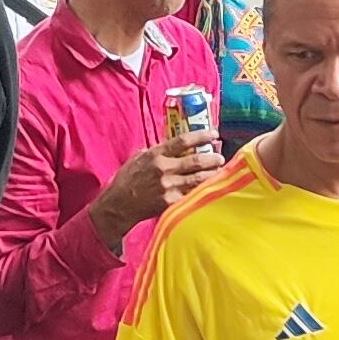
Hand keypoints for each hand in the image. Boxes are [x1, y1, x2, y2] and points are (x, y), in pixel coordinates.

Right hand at [87, 134, 223, 252]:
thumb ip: (157, 150)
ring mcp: (167, 187)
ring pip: (197, 179)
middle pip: (195, 161)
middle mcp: (163, 169)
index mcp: (155, 154)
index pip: (183, 140)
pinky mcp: (170, 203)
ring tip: (219, 171)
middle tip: (220, 157)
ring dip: (212, 174)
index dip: (201, 136)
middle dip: (212, 158)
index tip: (214, 134)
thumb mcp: (139, 157)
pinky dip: (202, 191)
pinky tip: (210, 189)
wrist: (118, 205)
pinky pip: (191, 195)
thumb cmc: (127, 180)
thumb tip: (176, 144)